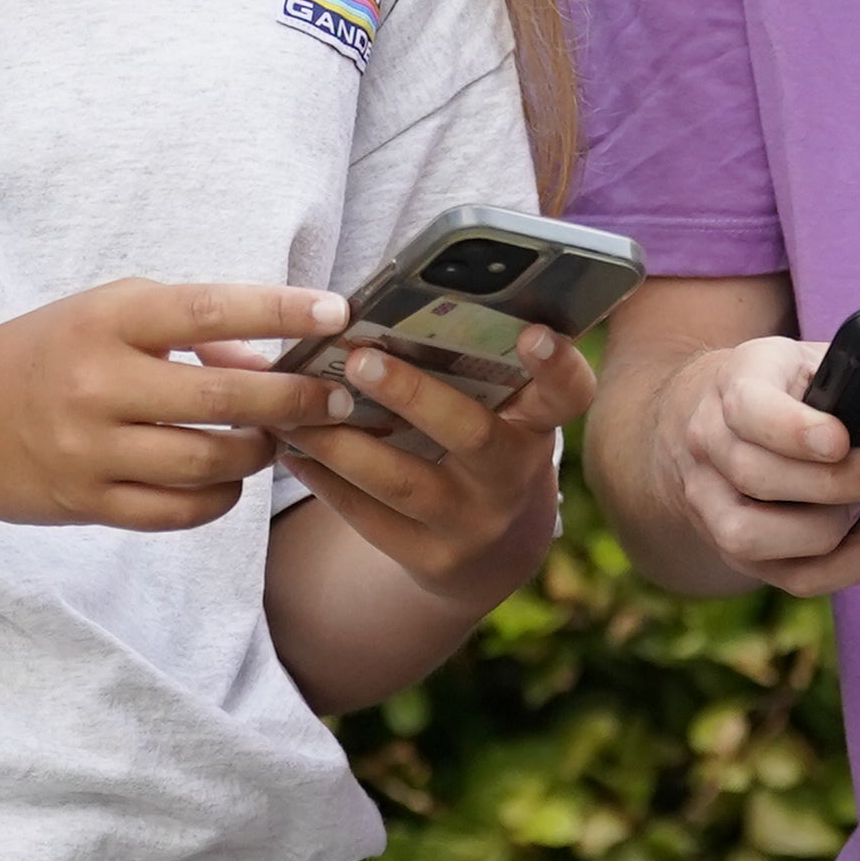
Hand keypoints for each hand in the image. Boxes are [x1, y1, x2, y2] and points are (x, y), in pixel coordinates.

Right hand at [0, 278, 358, 528]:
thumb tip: (268, 357)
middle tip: (336, 397)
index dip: (282, 312)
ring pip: (209, 461)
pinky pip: (179, 510)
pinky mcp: (89, 503)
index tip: (337, 314)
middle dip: (295, 398)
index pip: (211, 310)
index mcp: (107, 320)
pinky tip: (232, 479)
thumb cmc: (46, 354)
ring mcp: (91, 450)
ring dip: (260, 451)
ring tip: (277, 437)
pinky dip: (220, 497)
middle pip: (224, 396)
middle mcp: (98, 383)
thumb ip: (187, 330)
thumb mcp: (107, 316)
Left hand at [257, 322, 591, 598]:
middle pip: (472, 434)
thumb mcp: (496, 411)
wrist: (490, 551)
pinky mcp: (433, 560)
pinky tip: (291, 449)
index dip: (557, 364)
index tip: (534, 331)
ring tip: (293, 409)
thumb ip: (464, 363)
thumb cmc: (479, 446)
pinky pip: (370, 518)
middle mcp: (513, 475)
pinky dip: (326, 480)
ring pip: (403, 481)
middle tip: (360, 359)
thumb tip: (385, 300)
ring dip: (341, 442)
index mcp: (536, 424)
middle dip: (413, 394)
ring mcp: (474, 523)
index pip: (568, 394)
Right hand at [643, 335, 859, 595]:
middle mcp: (709, 442)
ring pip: (754, 537)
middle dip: (836, 483)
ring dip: (824, 529)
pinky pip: (785, 578)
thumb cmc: (796, 386)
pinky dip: (838, 567)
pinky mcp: (732, 547)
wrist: (707, 414)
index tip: (840, 439)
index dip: (793, 429)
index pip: (748, 408)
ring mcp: (710, 501)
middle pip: (759, 476)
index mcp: (736, 381)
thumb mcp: (835, 360)